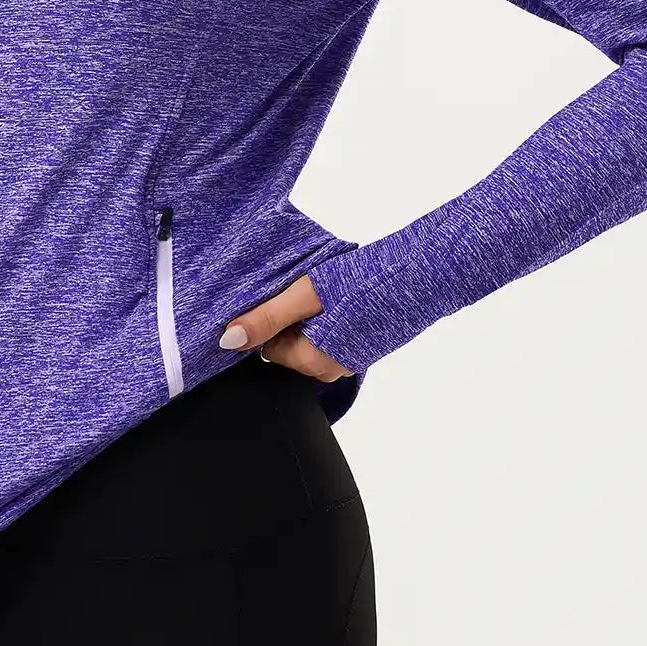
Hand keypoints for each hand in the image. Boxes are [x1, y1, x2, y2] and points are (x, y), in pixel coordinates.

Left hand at [218, 273, 352, 381]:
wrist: (419, 276)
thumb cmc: (363, 284)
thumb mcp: (305, 295)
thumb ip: (266, 318)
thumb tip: (227, 342)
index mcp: (312, 362)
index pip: (268, 346)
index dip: (272, 318)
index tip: (288, 294)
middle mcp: (330, 370)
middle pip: (288, 344)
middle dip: (292, 318)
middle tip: (310, 290)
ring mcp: (349, 360)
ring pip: (310, 338)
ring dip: (312, 315)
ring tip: (330, 292)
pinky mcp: (363, 347)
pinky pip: (332, 335)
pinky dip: (332, 317)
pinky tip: (345, 297)